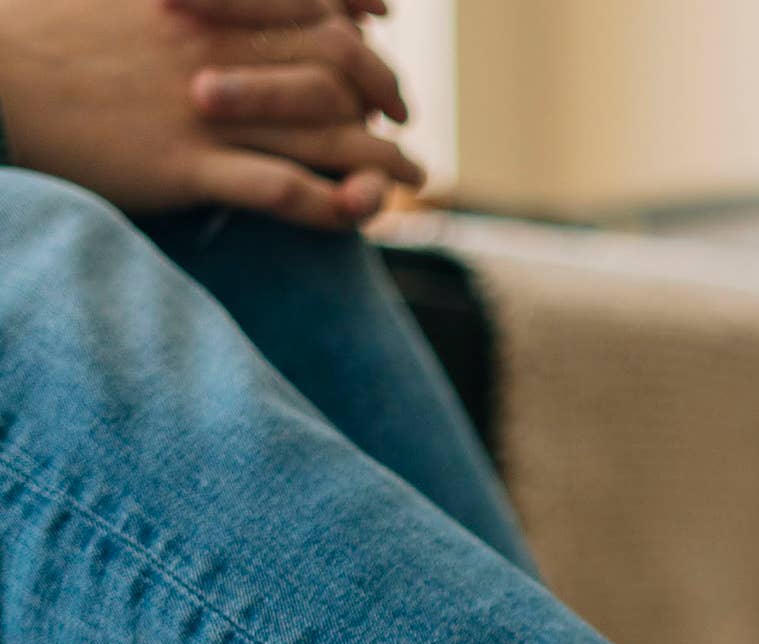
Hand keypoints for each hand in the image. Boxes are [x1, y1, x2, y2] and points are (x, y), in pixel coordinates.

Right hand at [0, 0, 420, 230]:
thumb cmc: (53, 28)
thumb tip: (271, 0)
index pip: (313, 1)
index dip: (360, 21)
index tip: (381, 36)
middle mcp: (217, 47)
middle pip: (339, 64)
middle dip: (386, 92)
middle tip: (401, 116)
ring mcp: (205, 109)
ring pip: (328, 132)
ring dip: (383, 160)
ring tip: (411, 176)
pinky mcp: (187, 166)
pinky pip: (283, 190)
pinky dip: (334, 205)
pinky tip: (359, 213)